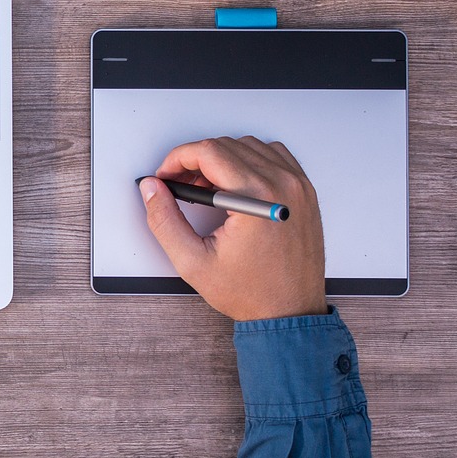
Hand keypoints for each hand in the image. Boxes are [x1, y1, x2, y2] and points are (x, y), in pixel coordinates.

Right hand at [138, 137, 326, 320]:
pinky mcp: (304, 192)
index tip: (167, 175)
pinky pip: (275, 155)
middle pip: (227, 145)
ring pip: (249, 145)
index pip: (208, 151)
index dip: (178, 159)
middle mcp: (282, 185)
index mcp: (256, 197)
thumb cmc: (252, 293)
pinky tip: (236, 182)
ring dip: (222, 158)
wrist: (290, 312)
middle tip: (182, 185)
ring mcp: (297, 186)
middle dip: (195, 160)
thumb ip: (164, 220)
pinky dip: (250, 160)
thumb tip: (152, 189)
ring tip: (209, 188)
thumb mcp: (192, 261)